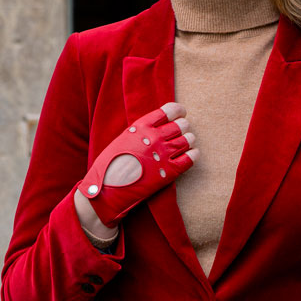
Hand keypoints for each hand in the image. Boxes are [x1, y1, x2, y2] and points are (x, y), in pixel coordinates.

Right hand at [76, 103, 197, 230]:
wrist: (107, 190)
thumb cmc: (109, 166)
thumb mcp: (122, 140)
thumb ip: (139, 133)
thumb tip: (153, 129)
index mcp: (141, 127)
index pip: (168, 111)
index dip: (178, 110)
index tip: (181, 112)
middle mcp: (155, 138)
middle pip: (181, 125)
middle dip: (183, 127)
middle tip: (181, 130)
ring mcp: (163, 154)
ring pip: (188, 140)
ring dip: (189, 140)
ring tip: (186, 142)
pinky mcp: (169, 172)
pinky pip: (190, 159)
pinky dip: (194, 155)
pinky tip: (192, 154)